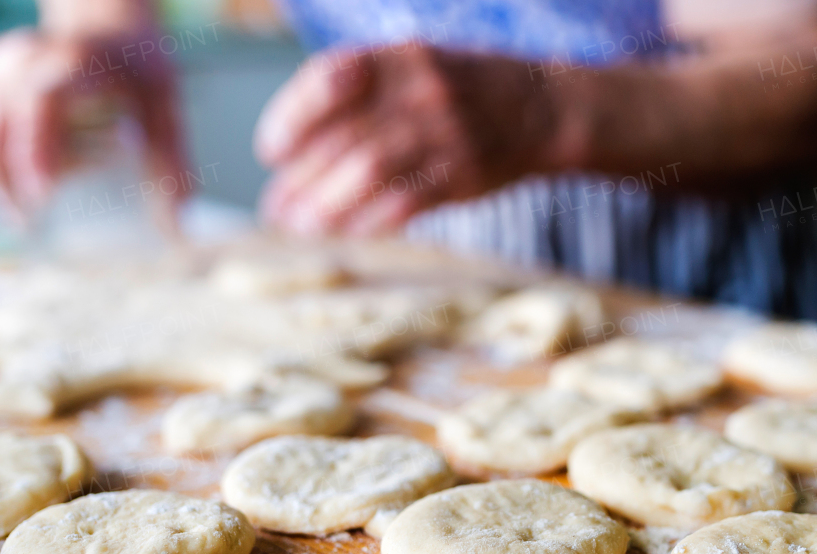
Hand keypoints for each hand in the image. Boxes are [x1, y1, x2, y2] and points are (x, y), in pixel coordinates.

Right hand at [0, 26, 187, 228]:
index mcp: (77, 63)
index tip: (42, 194)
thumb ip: (173, 162)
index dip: (35, 148)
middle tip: (29, 227)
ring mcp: (5, 72)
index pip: (41, 101)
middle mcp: (31, 62)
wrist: (111, 32)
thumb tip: (176, 224)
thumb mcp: (166, 108)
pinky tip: (15, 196)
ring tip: (22, 223)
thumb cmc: (140, 75)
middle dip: (7, 181)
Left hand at [255, 43, 563, 235]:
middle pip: (343, 137)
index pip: (328, 79)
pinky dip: (371, 222)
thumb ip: (361, 97)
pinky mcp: (463, 174)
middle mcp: (418, 89)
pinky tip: (348, 234)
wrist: (545, 106)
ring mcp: (444, 132)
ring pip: (369, 171)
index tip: (271, 152)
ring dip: (328, 205)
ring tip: (300, 228)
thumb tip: (294, 151)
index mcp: (397, 57)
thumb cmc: (464, 90)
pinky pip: (407, 202)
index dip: (292, 117)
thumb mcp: (413, 66)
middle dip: (301, 179)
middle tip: (275, 210)